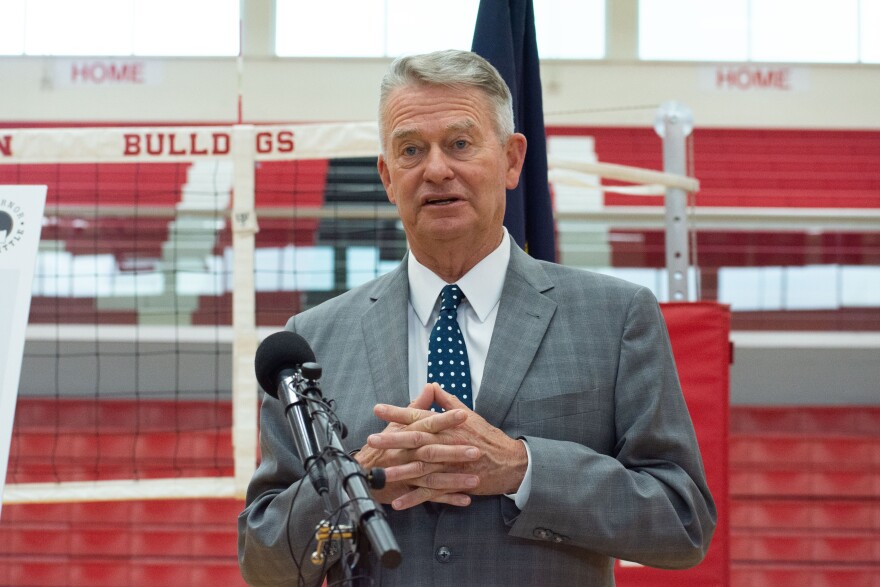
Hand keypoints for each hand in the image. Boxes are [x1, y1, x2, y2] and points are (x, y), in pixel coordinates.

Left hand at [368, 384, 527, 509]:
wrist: (509, 462)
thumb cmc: (488, 437)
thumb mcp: (469, 415)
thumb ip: (448, 401)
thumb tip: (433, 386)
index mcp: (447, 425)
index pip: (418, 415)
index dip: (397, 412)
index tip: (378, 409)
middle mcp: (447, 442)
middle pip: (415, 440)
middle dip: (392, 440)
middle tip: (372, 440)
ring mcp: (450, 464)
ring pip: (421, 467)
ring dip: (399, 471)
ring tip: (380, 474)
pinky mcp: (454, 483)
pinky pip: (431, 493)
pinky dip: (414, 498)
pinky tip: (398, 502)